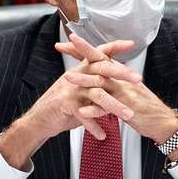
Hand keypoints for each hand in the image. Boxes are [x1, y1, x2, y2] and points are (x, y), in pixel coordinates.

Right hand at [0, 38, 140, 169]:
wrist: (40, 119)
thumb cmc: (62, 107)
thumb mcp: (80, 94)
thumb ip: (95, 90)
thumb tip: (114, 90)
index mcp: (82, 70)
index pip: (99, 54)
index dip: (114, 47)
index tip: (131, 43)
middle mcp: (77, 76)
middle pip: (102, 69)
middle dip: (121, 74)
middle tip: (138, 79)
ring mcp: (71, 89)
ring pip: (97, 94)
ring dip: (114, 106)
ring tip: (127, 115)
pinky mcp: (65, 103)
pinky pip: (84, 114)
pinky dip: (94, 126)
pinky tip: (102, 134)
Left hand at [57, 34, 177, 146]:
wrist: (162, 120)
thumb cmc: (143, 105)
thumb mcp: (127, 88)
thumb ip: (112, 80)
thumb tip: (98, 72)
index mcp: (119, 73)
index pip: (101, 55)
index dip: (85, 48)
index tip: (69, 40)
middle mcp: (121, 78)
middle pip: (100, 61)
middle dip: (83, 51)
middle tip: (65, 45)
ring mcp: (124, 92)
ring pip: (101, 82)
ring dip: (84, 80)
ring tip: (67, 78)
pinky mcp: (126, 107)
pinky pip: (107, 108)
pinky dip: (94, 110)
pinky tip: (82, 111)